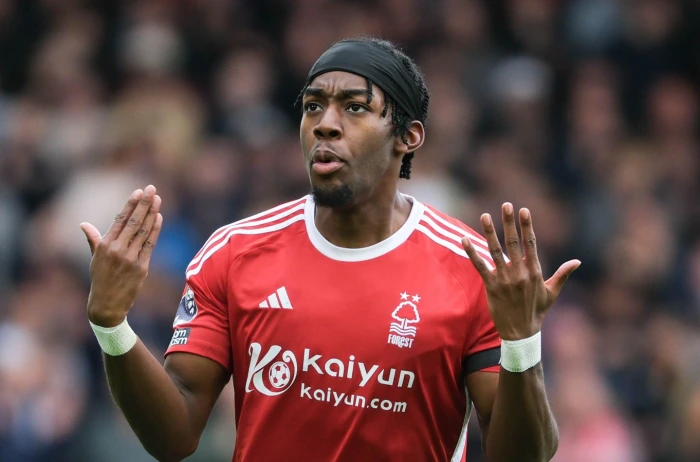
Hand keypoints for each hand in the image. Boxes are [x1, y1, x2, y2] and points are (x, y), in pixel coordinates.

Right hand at [81, 185, 162, 326]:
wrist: (107, 305)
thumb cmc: (100, 279)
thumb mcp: (94, 258)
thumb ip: (93, 239)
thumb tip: (83, 224)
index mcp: (105, 245)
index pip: (120, 219)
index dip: (130, 204)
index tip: (139, 192)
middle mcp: (117, 250)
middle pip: (133, 222)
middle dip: (144, 204)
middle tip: (152, 189)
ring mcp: (130, 258)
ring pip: (143, 231)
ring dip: (152, 214)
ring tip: (158, 200)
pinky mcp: (141, 267)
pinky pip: (150, 245)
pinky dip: (155, 231)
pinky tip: (159, 218)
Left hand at [461, 203, 579, 340]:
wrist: (521, 333)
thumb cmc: (537, 312)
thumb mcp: (551, 293)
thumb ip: (562, 275)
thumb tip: (577, 261)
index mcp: (534, 271)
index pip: (531, 243)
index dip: (527, 226)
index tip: (524, 210)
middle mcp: (520, 272)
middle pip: (513, 242)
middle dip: (509, 222)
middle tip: (506, 204)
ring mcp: (505, 279)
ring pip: (495, 251)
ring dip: (489, 232)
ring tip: (485, 215)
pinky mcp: (491, 286)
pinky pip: (480, 266)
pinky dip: (472, 252)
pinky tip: (464, 239)